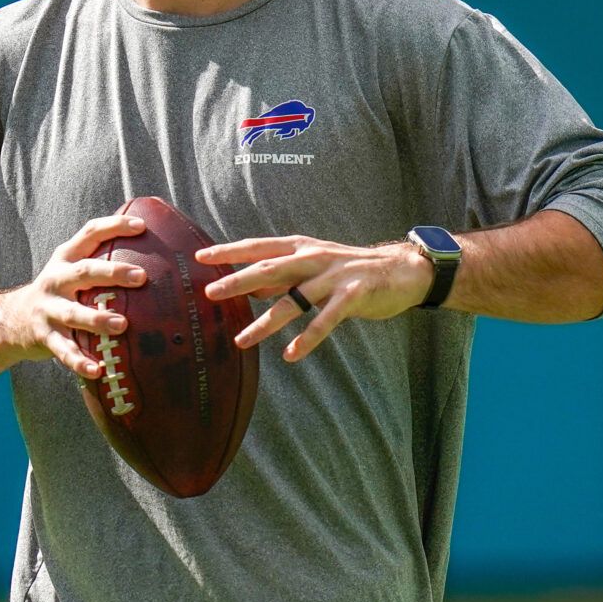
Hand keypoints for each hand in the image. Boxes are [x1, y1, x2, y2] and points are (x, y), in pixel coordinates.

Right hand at [9, 213, 148, 378]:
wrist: (12, 320)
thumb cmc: (59, 293)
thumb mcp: (70, 270)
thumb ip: (100, 261)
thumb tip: (152, 256)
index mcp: (66, 258)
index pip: (90, 233)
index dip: (115, 226)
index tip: (142, 226)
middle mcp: (56, 279)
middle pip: (85, 271)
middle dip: (113, 272)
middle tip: (141, 277)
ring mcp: (48, 308)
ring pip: (74, 313)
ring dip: (98, 319)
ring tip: (122, 325)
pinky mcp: (44, 336)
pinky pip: (64, 350)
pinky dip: (80, 361)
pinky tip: (98, 370)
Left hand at [196, 234, 431, 361]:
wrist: (401, 270)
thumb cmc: (350, 269)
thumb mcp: (313, 266)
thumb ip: (282, 277)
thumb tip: (247, 288)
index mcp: (301, 248)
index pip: (259, 247)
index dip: (230, 251)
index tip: (201, 258)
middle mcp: (314, 258)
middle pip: (269, 269)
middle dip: (238, 281)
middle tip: (210, 293)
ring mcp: (334, 277)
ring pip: (293, 300)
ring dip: (265, 322)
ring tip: (241, 341)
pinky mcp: (353, 296)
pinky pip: (325, 320)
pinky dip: (308, 338)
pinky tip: (291, 354)